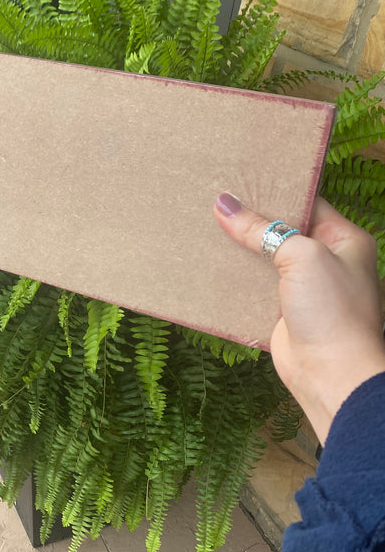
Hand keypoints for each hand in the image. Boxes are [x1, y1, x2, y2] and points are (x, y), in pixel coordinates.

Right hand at [214, 193, 384, 443]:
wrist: (333, 374)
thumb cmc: (333, 311)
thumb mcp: (301, 255)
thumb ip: (262, 229)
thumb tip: (224, 205)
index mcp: (345, 239)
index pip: (308, 202)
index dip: (276, 189)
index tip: (241, 177)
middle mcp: (327, 261)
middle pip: (283, 230)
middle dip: (252, 219)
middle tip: (216, 199)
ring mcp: (304, 288)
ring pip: (265, 258)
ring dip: (239, 248)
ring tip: (206, 226)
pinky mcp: (282, 311)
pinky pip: (253, 286)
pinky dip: (234, 278)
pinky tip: (210, 263)